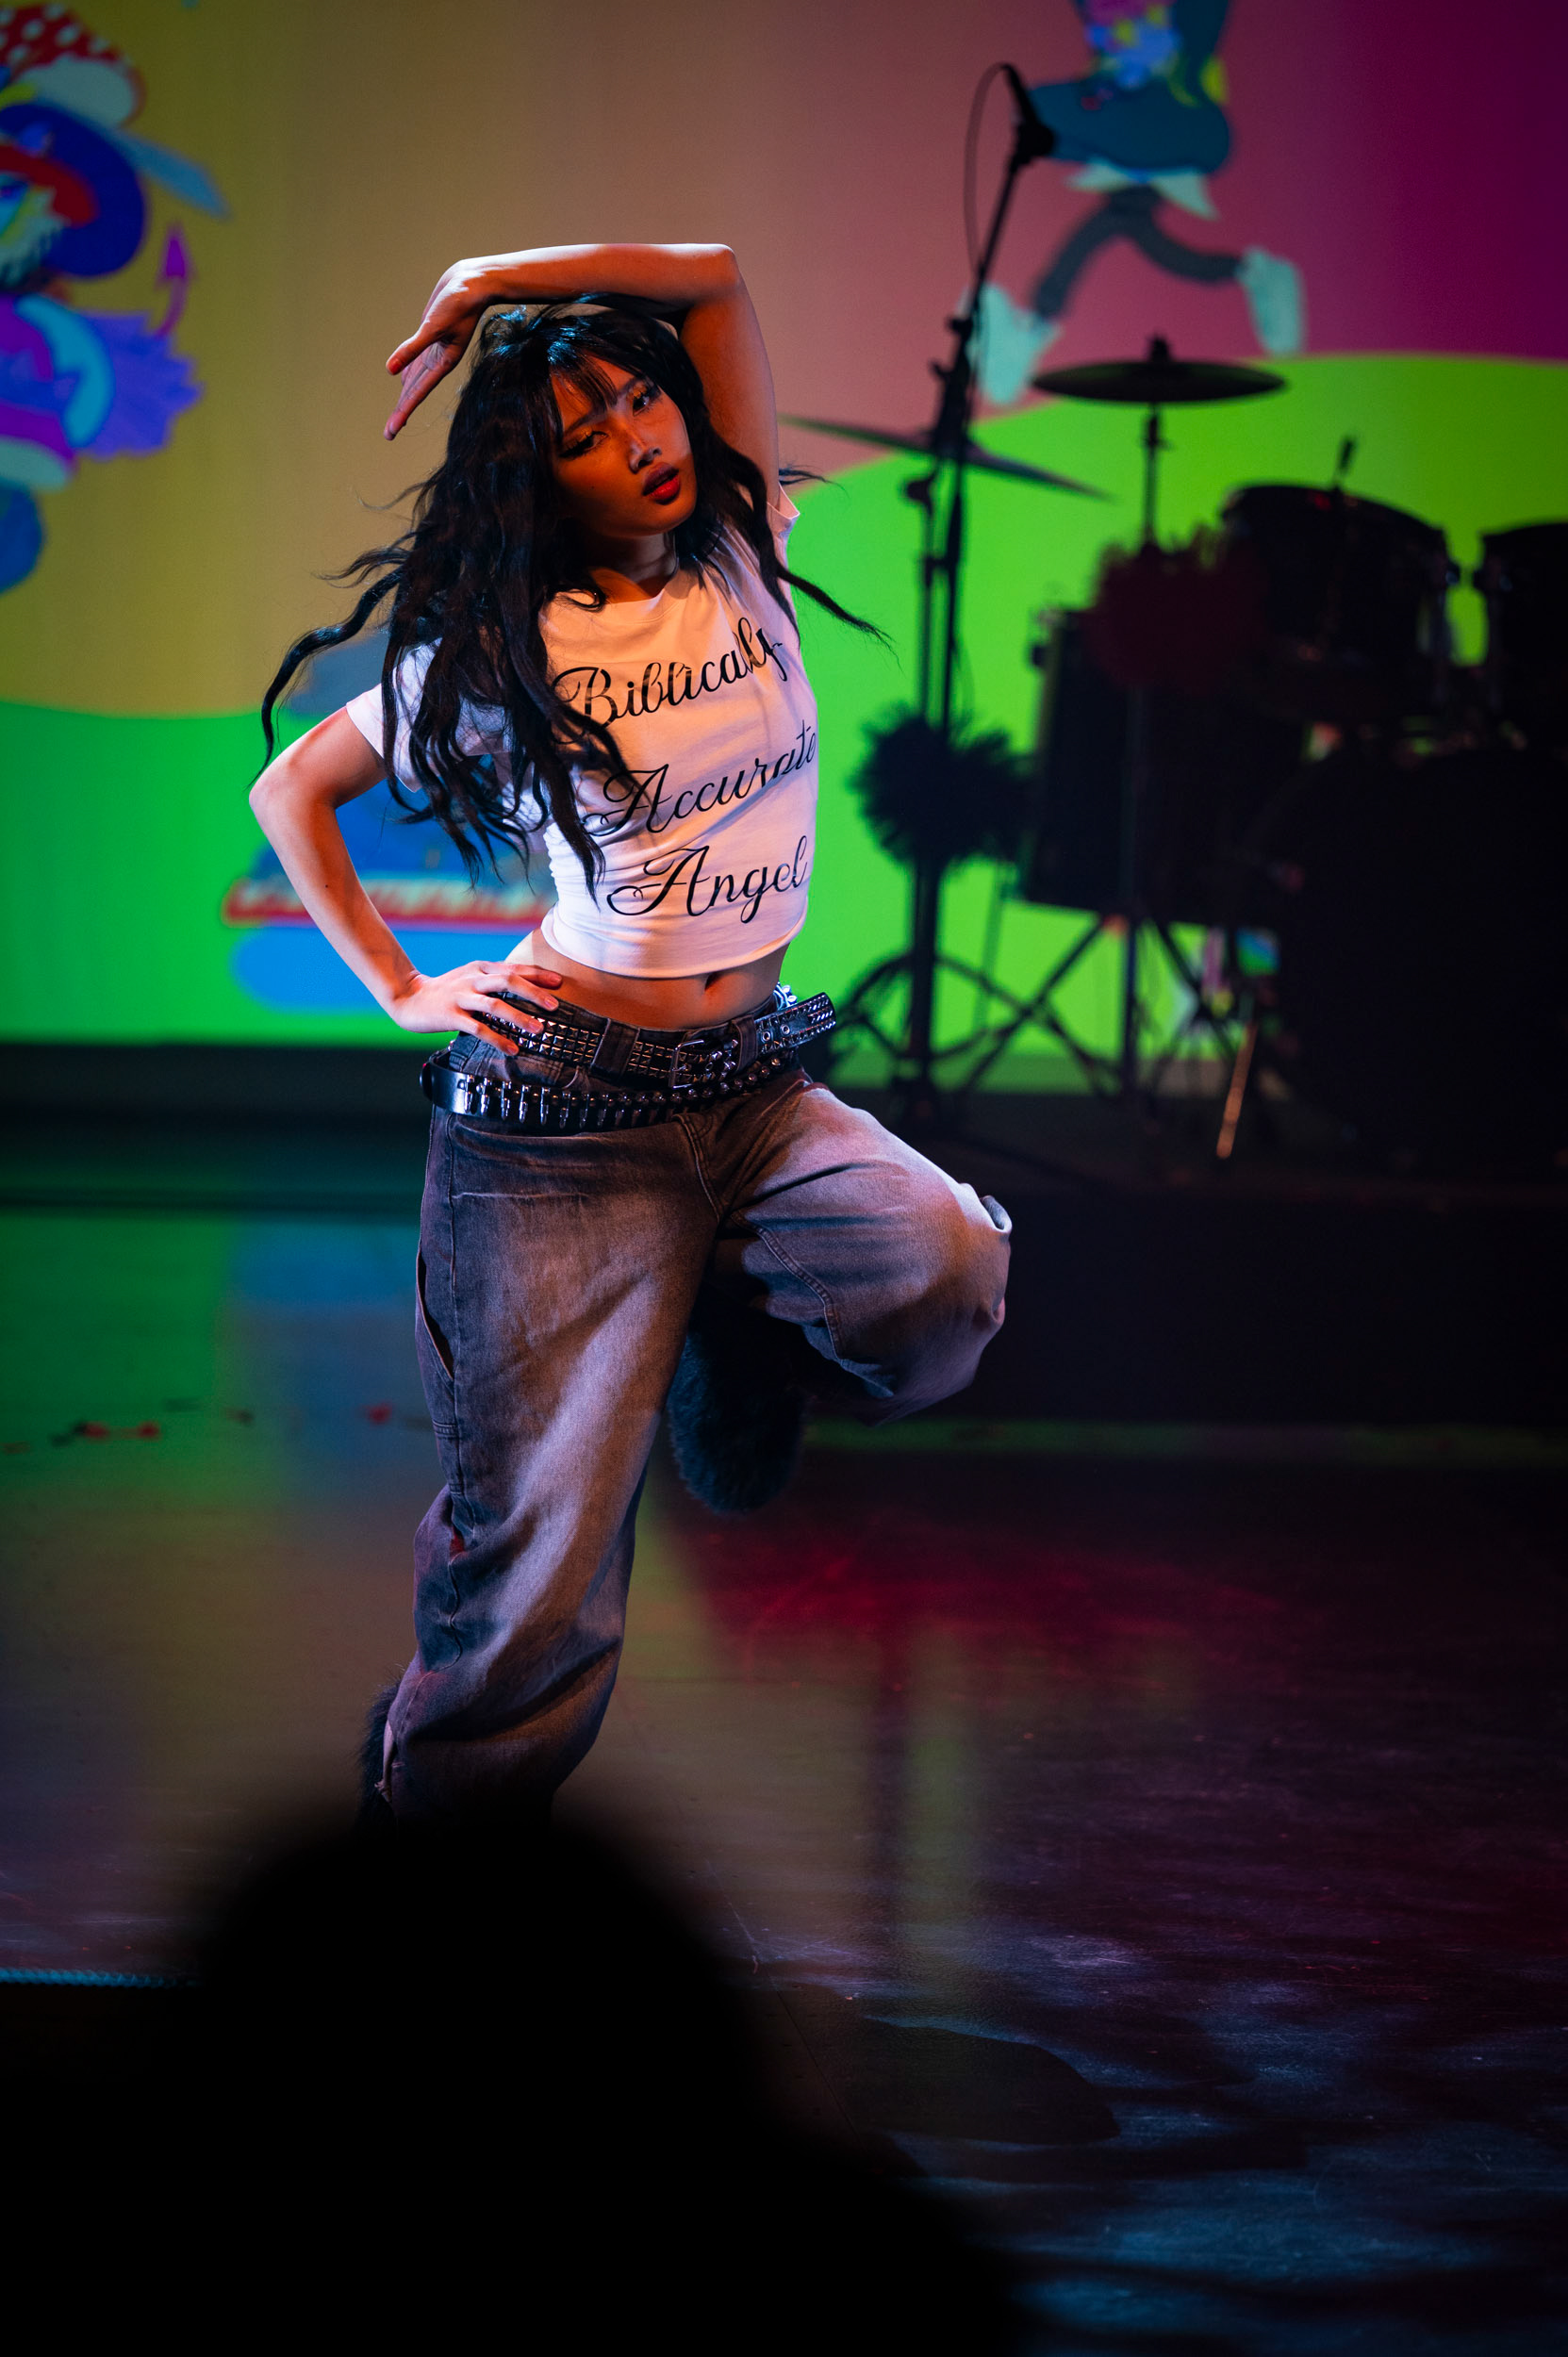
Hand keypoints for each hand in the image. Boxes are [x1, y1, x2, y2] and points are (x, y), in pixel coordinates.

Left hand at [384, 260, 496, 438]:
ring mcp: (434, 349)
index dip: (402, 412)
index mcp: (442, 363)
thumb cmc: (459, 303)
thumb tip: (389, 370)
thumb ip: (411, 348)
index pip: (417, 393)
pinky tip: (400, 377)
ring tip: (396, 415)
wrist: (474, 282)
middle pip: (415, 391)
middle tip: (389, 433)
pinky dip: (407, 370)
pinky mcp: (430, 335)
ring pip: (414, 377)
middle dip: (402, 411)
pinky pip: (415, 359)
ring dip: (405, 394)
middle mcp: (438, 360)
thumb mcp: (433, 327)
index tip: (391, 431)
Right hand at [386, 958, 562, 1050]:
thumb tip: (527, 988)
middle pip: (508, 981)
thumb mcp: (470, 978)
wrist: (409, 998)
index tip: (559, 982)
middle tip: (555, 1006)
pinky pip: (478, 1028)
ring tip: (539, 1030)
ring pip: (495, 1004)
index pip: (513, 968)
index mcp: (480, 968)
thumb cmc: (446, 991)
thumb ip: (493, 979)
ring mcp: (461, 997)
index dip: (538, 974)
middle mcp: (472, 979)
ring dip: (519, 1017)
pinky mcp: (451, 1015)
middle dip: (534, 993)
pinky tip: (513, 1048)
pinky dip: (497, 1038)